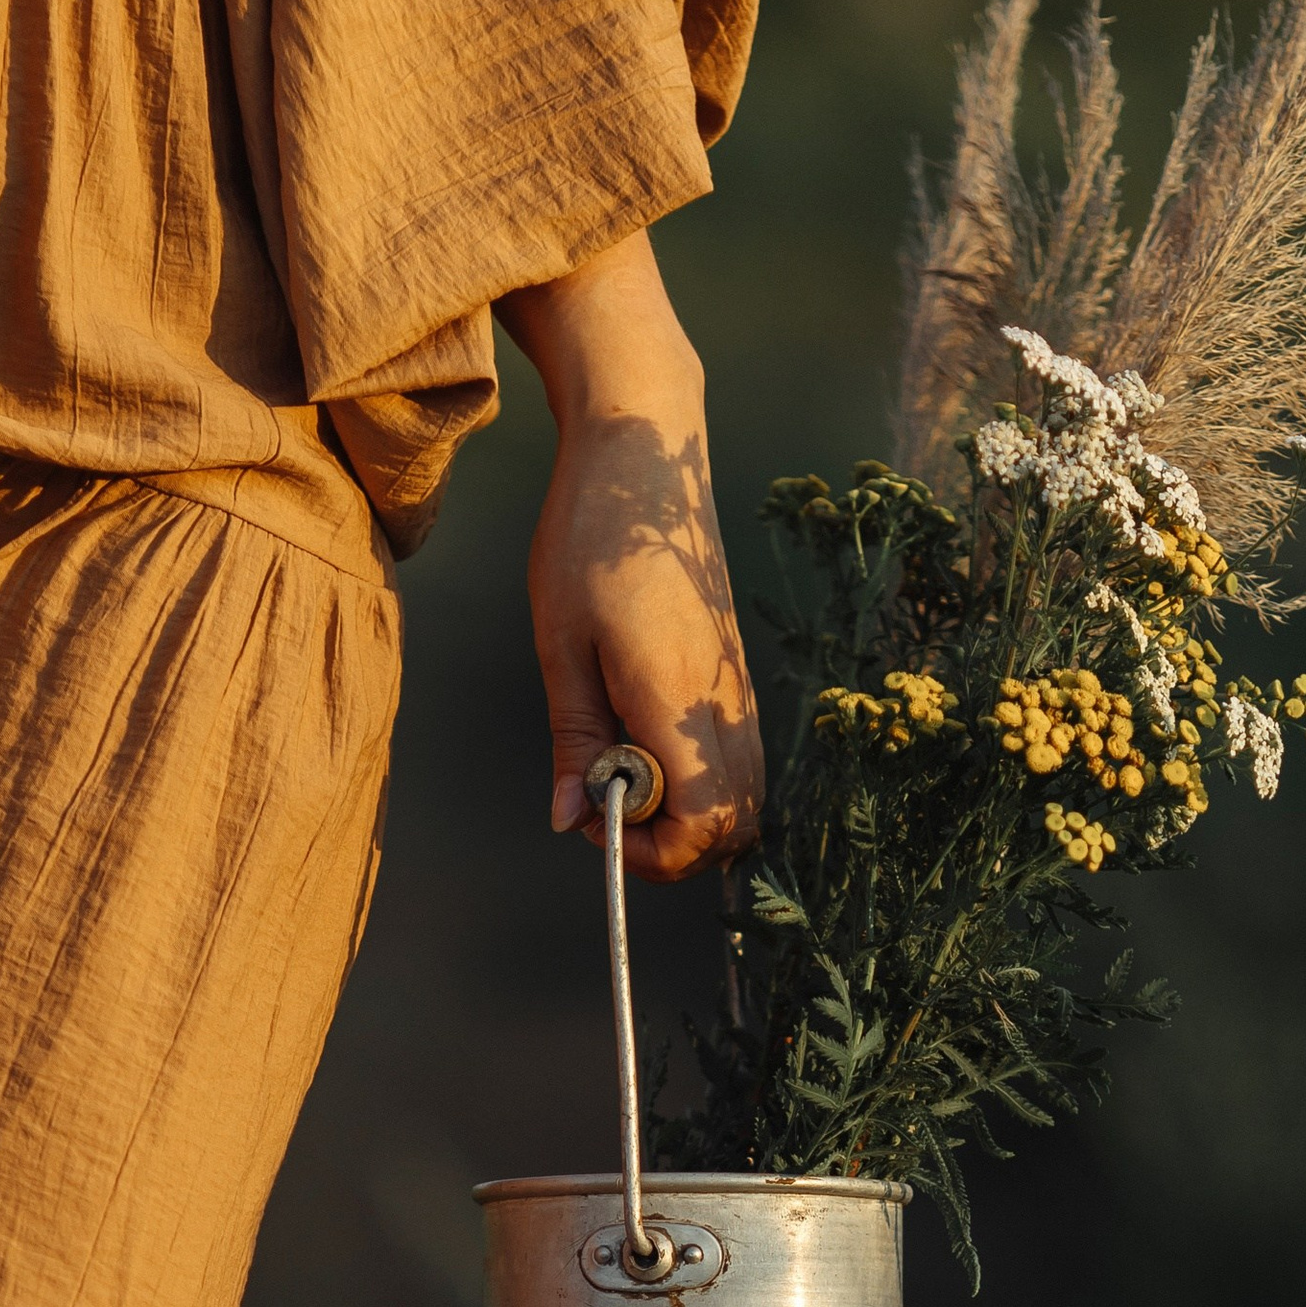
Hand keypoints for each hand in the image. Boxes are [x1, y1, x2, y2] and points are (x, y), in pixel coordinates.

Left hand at [499, 235, 761, 885]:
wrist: (646, 453)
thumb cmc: (591, 537)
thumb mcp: (560, 645)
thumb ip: (573, 741)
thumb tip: (572, 821)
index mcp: (678, 695)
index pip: (704, 824)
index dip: (652, 853)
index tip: (596, 819)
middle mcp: (725, 700)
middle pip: (736, 829)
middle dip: (673, 846)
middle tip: (606, 800)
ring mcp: (738, 687)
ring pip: (745, 799)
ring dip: (687, 813)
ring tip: (621, 768)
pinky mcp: (735, 674)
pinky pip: (738, 759)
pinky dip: (699, 778)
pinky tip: (643, 735)